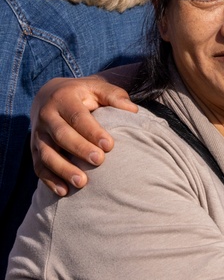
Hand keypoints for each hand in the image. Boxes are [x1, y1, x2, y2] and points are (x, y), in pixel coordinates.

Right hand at [31, 75, 136, 195]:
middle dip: (79, 149)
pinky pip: (38, 166)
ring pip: (46, 154)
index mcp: (64, 98)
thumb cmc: (83, 94)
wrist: (49, 95)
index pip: (77, 116)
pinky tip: (64, 192)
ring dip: (63, 169)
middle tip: (99, 161)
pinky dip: (49, 180)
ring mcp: (38, 134)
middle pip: (61, 135)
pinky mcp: (34, 149)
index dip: (92, 131)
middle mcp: (47, 116)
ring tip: (82, 183)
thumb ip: (115, 96)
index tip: (109, 146)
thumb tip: (133, 110)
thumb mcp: (98, 88)